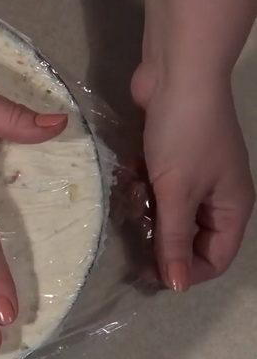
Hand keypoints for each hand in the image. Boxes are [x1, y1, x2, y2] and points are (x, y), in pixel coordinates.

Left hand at [132, 67, 254, 290]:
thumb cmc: (183, 134)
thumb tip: (178, 286)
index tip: (148, 274)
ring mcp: (193, 174)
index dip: (186, 272)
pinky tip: (126, 178)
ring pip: (167, 212)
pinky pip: (154, 187)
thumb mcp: (177, 191)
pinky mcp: (168, 158)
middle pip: (189, 237)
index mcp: (232, 207)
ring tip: (129, 199)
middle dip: (161, 239)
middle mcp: (216, 195)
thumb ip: (173, 239)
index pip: (216, 258)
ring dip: (146, 210)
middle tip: (130, 238)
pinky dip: (140, 187)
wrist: (176, 73)